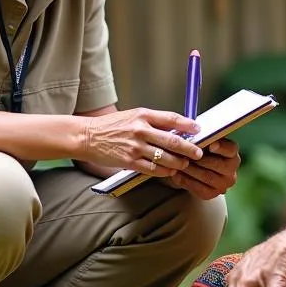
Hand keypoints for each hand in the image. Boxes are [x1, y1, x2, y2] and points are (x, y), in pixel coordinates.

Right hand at [80, 108, 201, 174]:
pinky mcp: (129, 161)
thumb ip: (152, 122)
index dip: (187, 125)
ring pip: (164, 157)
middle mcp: (140, 130)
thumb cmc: (110, 126)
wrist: (87, 136)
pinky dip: (164, 171)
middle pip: (172, 140)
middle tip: (198, 153)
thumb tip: (174, 129)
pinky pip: (152, 169)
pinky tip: (170, 172)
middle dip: (188, 148)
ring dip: (178, 162)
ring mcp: (135, 146)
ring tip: (185, 164)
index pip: (171, 118)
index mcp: (143, 115)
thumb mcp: (132, 116)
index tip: (198, 129)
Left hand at [163, 139, 239, 199]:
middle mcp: (231, 171)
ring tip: (177, 161)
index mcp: (232, 155)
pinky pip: (198, 188)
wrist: (197, 172)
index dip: (222, 147)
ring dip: (190, 168)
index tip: (211, 144)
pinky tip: (176, 173)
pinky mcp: (212, 194)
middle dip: (199, 158)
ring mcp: (223, 184)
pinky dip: (185, 180)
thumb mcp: (204, 143)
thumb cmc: (201, 152)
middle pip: (216, 164)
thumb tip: (192, 129)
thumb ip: (203, 138)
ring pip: (206, 176)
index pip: (231, 149)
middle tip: (184, 152)